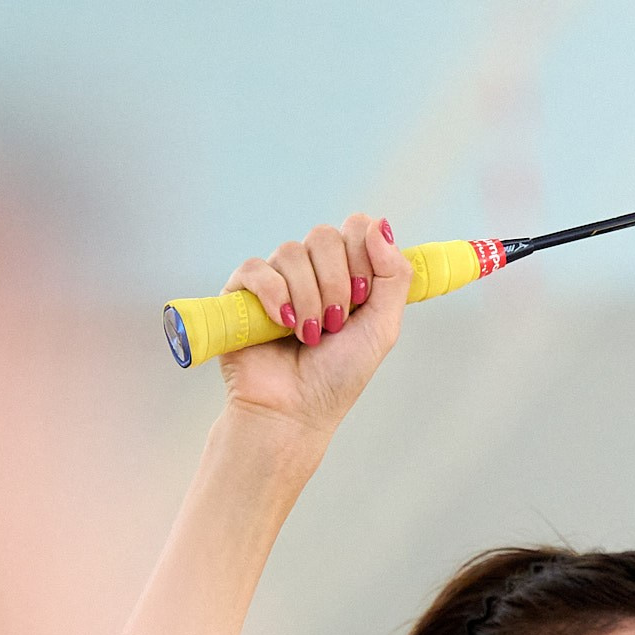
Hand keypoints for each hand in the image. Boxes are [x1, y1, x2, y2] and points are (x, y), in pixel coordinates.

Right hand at [213, 213, 409, 443]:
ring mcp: (276, 278)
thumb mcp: (383, 327)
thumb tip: (379, 224)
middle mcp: (311, 270)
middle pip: (324, 235)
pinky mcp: (241, 291)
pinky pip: (257, 269)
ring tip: (309, 335)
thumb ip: (393, 276)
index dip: (362, 255)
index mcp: (346, 273)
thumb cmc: (339, 376)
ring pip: (291, 252)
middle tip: (336, 323)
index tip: (363, 297)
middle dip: (336, 283)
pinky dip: (274, 296)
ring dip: (308, 298)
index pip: (355, 227)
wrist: (295, 411)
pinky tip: (282, 324)